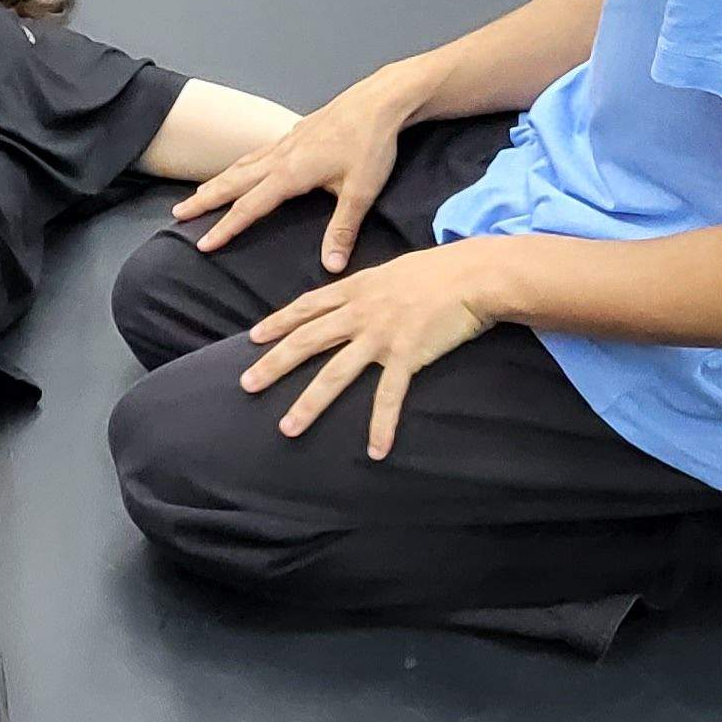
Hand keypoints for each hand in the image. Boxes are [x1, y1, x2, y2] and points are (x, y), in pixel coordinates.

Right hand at [169, 73, 415, 268]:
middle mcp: (280, 156)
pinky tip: (242, 167)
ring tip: (199, 193)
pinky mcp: (296, 132)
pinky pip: (257, 152)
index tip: (202, 243)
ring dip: (218, 180)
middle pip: (233, 182)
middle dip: (204, 199)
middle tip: (178, 213)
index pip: (248, 207)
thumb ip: (342, 229)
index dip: (224, 227)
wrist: (380, 101)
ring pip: (242, 164)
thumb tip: (331, 266)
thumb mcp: (360, 191)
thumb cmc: (372, 144)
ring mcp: (286, 141)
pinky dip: (240, 164)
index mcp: (290, 173)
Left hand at [236, 248, 493, 459]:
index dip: (278, 323)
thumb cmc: (439, 270)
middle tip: (246, 386)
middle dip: (273, 364)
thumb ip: (368, 287)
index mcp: (356, 289)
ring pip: (335, 373)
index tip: (253, 338)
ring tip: (287, 428)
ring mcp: (381, 335)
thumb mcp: (392, 271)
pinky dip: (381, 425)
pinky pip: (388, 396)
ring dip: (310, 403)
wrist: (475, 274)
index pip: (307, 306)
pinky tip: (375, 451)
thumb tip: (353, 294)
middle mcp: (360, 312)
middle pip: (307, 341)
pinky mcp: (407, 355)